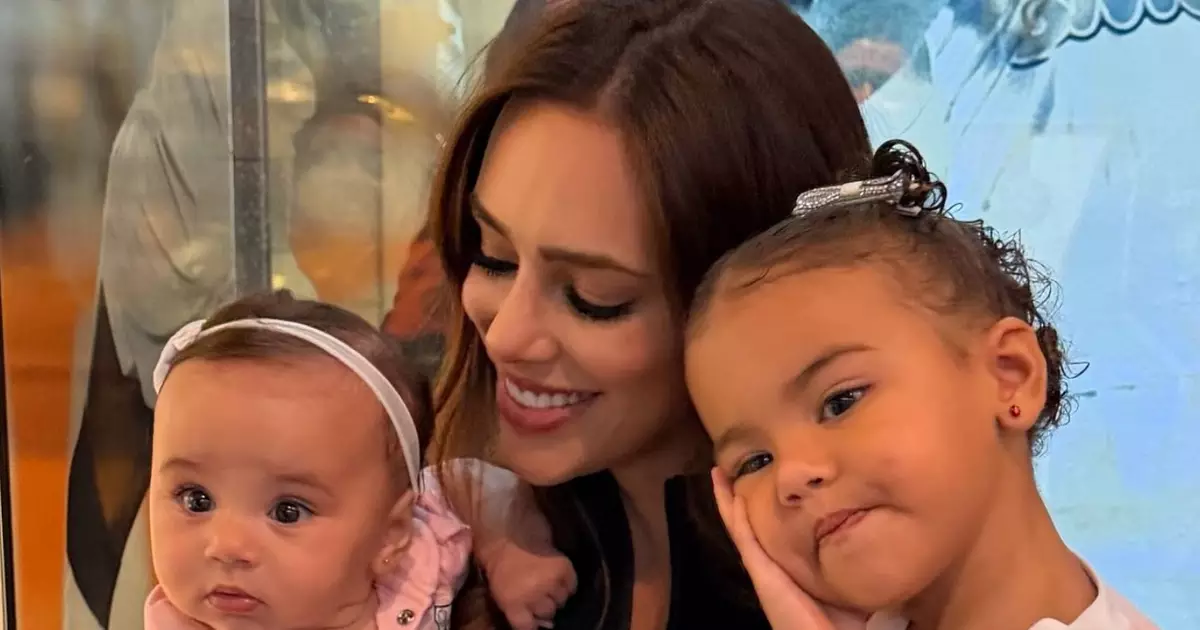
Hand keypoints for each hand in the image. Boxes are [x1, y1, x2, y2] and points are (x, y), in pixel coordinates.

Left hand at [478, 536, 576, 629]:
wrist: (507, 539)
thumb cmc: (502, 570)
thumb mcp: (503, 596)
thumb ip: (522, 613)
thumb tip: (546, 625)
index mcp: (513, 602)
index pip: (528, 627)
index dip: (533, 624)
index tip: (535, 620)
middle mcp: (533, 594)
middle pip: (548, 613)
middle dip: (544, 606)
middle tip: (538, 594)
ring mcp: (550, 580)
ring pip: (562, 600)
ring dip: (556, 594)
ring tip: (547, 582)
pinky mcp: (563, 567)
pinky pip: (572, 586)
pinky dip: (567, 583)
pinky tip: (557, 576)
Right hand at [712, 469, 867, 629]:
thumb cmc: (842, 624)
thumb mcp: (848, 584)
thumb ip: (850, 561)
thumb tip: (870, 535)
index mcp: (788, 567)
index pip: (771, 531)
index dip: (759, 506)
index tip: (757, 479)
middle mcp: (771, 567)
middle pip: (747, 525)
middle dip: (734, 498)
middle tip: (722, 469)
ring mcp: (764, 571)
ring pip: (740, 529)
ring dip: (728, 502)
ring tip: (717, 474)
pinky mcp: (764, 578)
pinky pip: (747, 542)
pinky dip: (738, 520)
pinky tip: (733, 498)